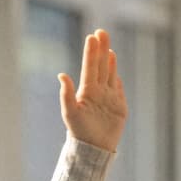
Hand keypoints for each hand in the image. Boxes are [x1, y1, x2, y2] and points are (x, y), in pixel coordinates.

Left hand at [59, 29, 126, 152]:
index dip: (91, 52)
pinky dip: (116, 77)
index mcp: (87, 91)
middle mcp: (97, 91)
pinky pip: (117, 88)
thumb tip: (61, 75)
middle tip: (101, 31)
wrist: (95, 149)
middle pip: (100, 66)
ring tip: (108, 46)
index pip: (90, 67)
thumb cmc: (80, 132)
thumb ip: (66, 94)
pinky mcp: (119, 106)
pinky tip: (114, 68)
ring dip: (109, 60)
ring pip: (109, 74)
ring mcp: (109, 98)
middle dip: (101, 49)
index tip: (92, 37)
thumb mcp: (70, 113)